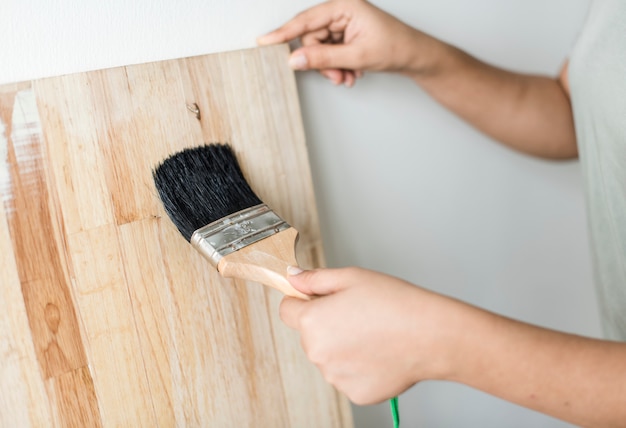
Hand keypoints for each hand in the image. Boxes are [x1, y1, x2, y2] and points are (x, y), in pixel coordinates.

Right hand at [257, 0, 431, 86]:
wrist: (415, 56)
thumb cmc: (395, 47)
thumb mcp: (356, 56)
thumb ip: (323, 58)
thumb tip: (296, 60)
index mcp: (344, 5)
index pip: (305, 20)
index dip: (283, 33)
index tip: (264, 41)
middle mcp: (341, 10)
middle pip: (311, 38)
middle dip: (321, 62)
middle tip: (336, 77)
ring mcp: (343, 23)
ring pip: (319, 48)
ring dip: (331, 67)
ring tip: (348, 77)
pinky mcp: (345, 34)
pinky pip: (329, 51)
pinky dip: (337, 66)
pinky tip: (351, 72)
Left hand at [280, 266, 458, 403]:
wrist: (431, 335)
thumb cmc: (395, 303)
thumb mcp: (351, 277)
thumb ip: (315, 279)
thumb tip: (292, 277)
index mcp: (312, 321)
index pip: (286, 311)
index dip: (302, 301)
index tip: (320, 300)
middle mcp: (317, 353)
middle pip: (309, 335)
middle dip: (326, 324)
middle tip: (357, 314)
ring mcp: (335, 376)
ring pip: (329, 357)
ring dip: (342, 347)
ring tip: (373, 333)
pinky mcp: (355, 393)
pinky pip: (348, 376)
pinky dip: (359, 367)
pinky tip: (380, 353)